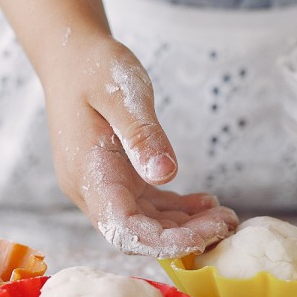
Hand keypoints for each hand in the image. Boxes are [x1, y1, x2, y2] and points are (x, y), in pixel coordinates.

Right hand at [44, 35, 237, 258]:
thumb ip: (142, 134)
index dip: (163, 241)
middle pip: (137, 233)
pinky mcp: (117, 178)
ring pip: (146, 224)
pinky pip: (148, 206)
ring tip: (224, 217)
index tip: (205, 235)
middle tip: (226, 224)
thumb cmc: (92, 67)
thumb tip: (166, 173)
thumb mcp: (122, 92)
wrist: (70, 55)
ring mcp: (103, 186)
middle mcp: (91, 189)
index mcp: (87, 173)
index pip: (123, 228)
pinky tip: (206, 204)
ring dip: (184, 227)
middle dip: (182, 236)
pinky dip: (177, 210)